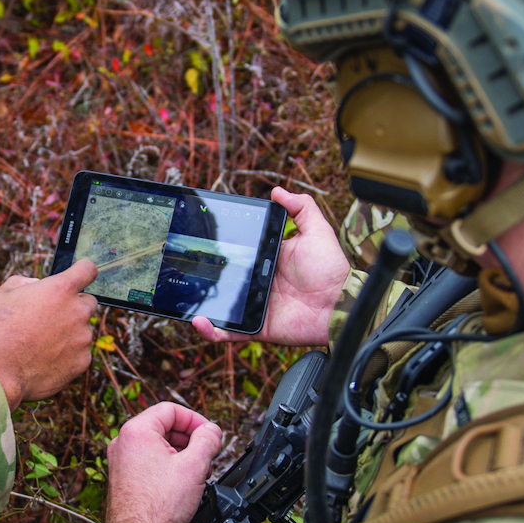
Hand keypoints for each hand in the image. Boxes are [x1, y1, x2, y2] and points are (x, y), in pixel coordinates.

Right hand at [0, 260, 97, 408]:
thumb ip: (23, 283)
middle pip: (89, 302)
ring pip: (83, 330)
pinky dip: (68, 355)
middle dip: (74, 306)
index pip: (87, 270)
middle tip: (50, 318)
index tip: (79, 275)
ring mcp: (83, 338)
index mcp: (61, 289)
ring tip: (41, 344)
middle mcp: (78, 311)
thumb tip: (35, 284)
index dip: (83, 271)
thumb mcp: (2, 295)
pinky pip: (80, 353)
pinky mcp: (83, 361)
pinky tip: (45, 359)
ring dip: (69, 332)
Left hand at [105, 402, 223, 522]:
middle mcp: (123, 442)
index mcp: (136, 431)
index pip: (171, 410)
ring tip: (197, 472)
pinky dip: (167, 465)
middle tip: (207, 454)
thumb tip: (212, 430)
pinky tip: (181, 482)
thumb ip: (207, 441)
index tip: (209, 434)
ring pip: (157, 445)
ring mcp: (120, 460)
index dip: (195, 420)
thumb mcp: (194, 467)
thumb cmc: (158, 507)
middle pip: (164, 426)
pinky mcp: (122, 477)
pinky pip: (148, 460)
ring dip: (181, 454)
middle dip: (190, 439)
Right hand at [193, 186, 348, 346]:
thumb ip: (301, 208)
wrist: (341, 304)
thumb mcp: (316, 230)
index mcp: (268, 260)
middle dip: (203, 274)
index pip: (239, 252)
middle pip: (225, 279)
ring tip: (183, 296)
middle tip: (184, 265)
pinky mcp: (258, 328)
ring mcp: (256, 307)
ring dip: (200, 304)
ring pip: (221, 306)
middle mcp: (259, 283)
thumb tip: (277, 190)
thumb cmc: (331, 268)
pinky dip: (212, 330)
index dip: (220, 248)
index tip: (201, 238)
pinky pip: (230, 332)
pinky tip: (198, 321)